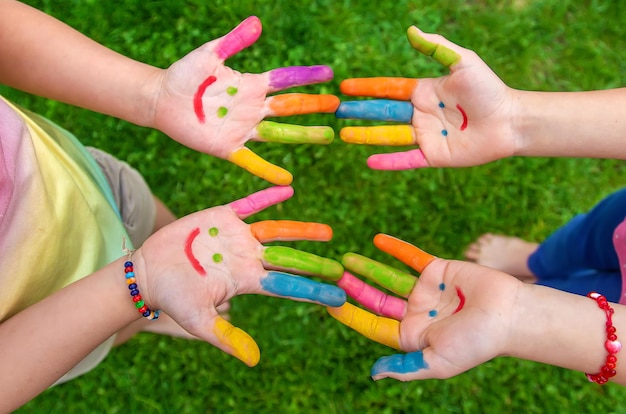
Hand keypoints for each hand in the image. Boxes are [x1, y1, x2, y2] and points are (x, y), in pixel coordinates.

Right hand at [134, 186, 344, 366]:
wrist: (150, 272)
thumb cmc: (173, 298)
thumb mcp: (199, 321)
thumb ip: (226, 337)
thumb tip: (254, 361)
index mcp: (247, 280)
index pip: (287, 286)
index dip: (312, 290)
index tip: (338, 297)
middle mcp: (248, 258)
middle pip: (289, 258)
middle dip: (315, 263)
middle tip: (341, 267)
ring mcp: (238, 236)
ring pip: (276, 230)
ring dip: (301, 230)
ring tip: (328, 233)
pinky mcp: (223, 217)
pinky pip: (250, 204)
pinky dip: (267, 197)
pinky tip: (288, 189)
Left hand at [151, 16, 338, 184]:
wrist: (162, 99)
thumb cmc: (185, 75)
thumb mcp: (210, 54)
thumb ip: (234, 41)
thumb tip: (257, 22)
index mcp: (251, 85)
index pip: (285, 80)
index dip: (306, 76)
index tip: (329, 74)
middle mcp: (252, 108)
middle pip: (290, 107)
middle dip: (314, 106)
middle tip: (337, 105)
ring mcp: (243, 130)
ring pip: (280, 133)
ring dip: (304, 135)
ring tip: (328, 135)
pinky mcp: (228, 148)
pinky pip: (252, 161)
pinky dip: (268, 171)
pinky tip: (287, 180)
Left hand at [327, 234, 521, 380]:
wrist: (511, 315)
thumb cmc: (477, 344)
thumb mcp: (438, 362)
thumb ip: (406, 368)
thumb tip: (374, 374)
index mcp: (413, 336)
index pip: (374, 324)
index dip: (352, 314)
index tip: (330, 302)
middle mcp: (416, 313)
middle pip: (377, 299)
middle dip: (355, 288)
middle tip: (332, 275)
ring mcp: (427, 291)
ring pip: (389, 277)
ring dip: (368, 268)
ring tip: (346, 258)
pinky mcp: (439, 270)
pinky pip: (412, 257)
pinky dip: (395, 248)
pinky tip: (377, 240)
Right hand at [335, 26, 516, 169]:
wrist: (509, 120)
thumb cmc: (489, 89)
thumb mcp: (463, 62)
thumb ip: (436, 48)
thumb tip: (411, 30)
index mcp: (425, 92)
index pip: (389, 89)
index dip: (367, 88)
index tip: (346, 86)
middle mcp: (421, 114)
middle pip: (383, 112)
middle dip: (360, 111)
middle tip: (336, 111)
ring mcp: (426, 136)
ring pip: (389, 136)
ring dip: (366, 136)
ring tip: (344, 135)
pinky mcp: (433, 156)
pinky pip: (406, 159)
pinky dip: (388, 162)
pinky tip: (369, 162)